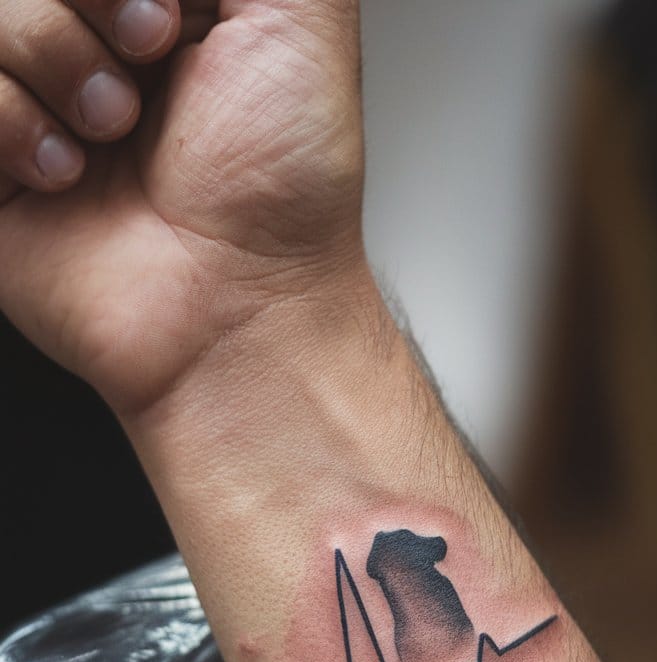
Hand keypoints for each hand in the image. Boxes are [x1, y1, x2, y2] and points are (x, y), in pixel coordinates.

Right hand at [0, 0, 365, 416]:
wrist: (240, 311)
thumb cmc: (284, 184)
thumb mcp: (302, 9)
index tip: (172, 12)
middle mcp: (84, 32)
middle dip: (93, 1)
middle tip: (151, 61)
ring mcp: (28, 95)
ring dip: (57, 66)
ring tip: (112, 136)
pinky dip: (13, 130)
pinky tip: (66, 175)